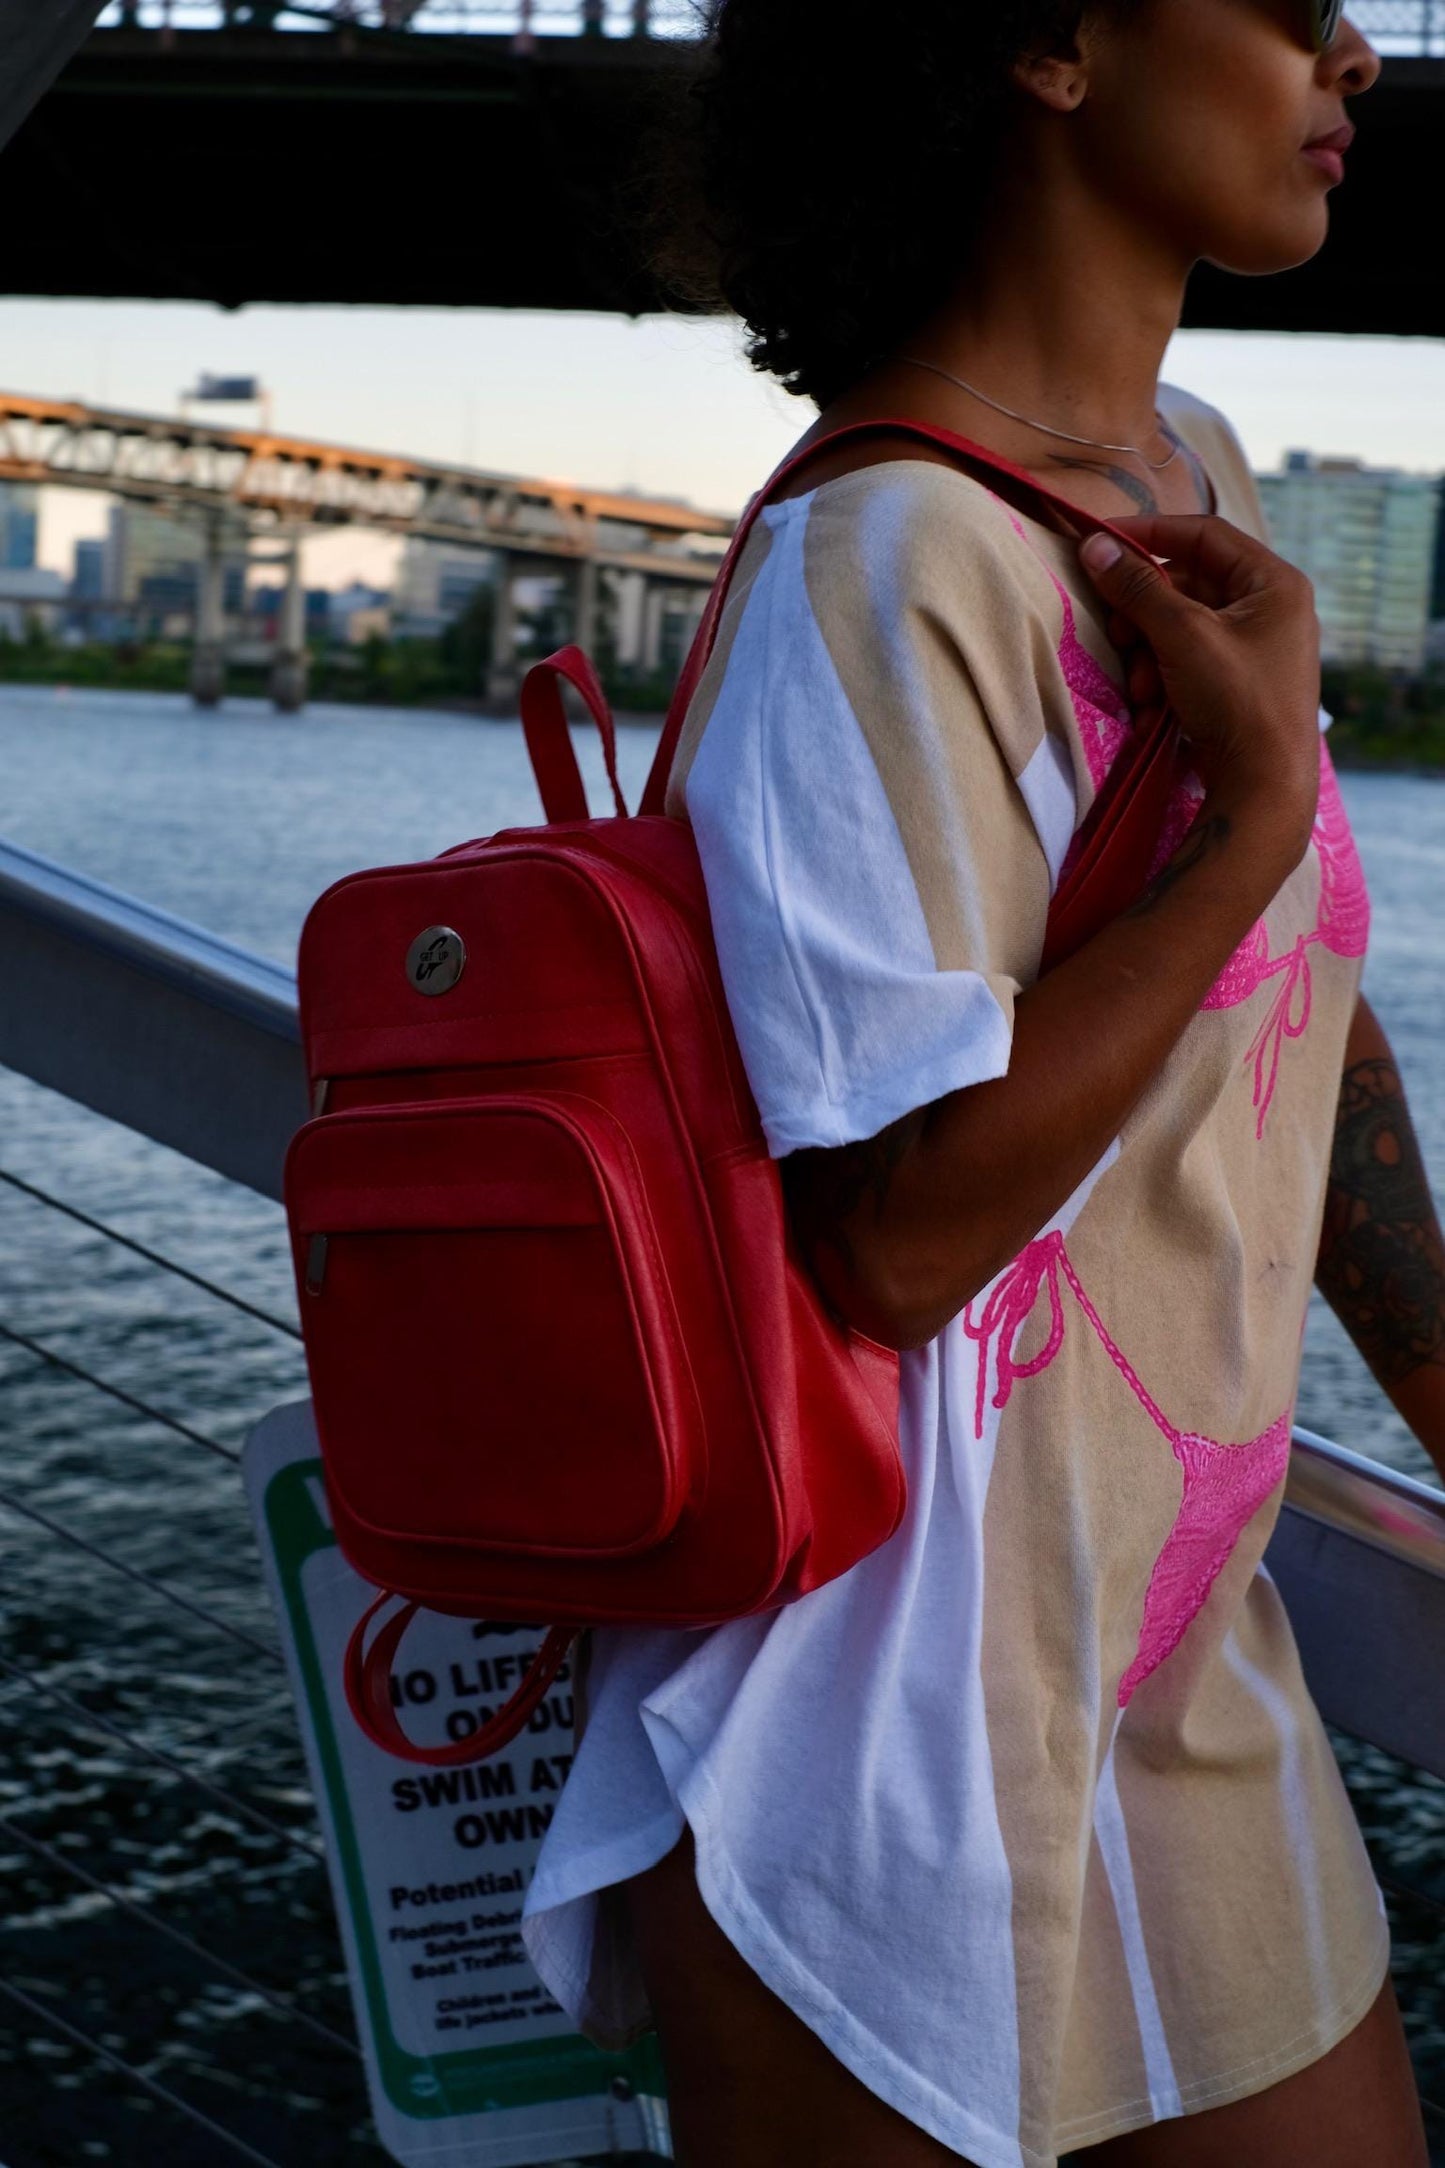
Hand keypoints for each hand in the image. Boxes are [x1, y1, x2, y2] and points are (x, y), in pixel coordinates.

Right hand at [1079, 514, 1320, 847]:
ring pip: (1181, 629)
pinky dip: (1164, 682)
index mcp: (1274, 583)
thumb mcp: (1183, 636)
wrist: (1264, 788)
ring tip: (1142, 689)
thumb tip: (1094, 546)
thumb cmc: (1236, 700)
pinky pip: (1189, 664)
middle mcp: (1271, 609)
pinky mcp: (1238, 686)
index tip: (1101, 543)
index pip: (1203, 535)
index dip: (1150, 533)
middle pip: (1187, 586)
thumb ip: (1138, 588)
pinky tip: (1154, 712)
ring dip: (1148, 656)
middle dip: (1144, 615)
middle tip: (1117, 634)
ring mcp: (1255, 650)